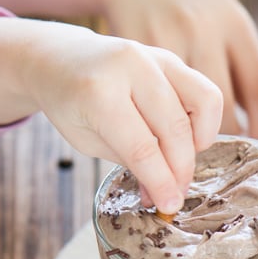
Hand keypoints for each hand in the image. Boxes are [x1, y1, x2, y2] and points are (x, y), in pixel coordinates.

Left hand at [0, 16, 222, 213]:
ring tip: (184, 161)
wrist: (53, 55)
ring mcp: (152, 52)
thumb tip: (170, 190)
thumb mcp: (88, 139)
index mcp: (99, 92)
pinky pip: (200, 85)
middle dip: (182, 171)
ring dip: (200, 140)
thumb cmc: (66, 104)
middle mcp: (130, 65)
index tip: (169, 208)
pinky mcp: (166, 50)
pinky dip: (203, 115)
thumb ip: (131, 159)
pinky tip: (189, 135)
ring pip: (201, 101)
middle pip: (176, 130)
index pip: (144, 149)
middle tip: (176, 195)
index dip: (161, 184)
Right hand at [97, 0, 257, 141]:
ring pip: (182, 107)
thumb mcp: (225, 24)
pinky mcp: (131, 47)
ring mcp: (166, 36)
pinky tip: (152, 139)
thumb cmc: (188, 8)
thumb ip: (244, 70)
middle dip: (219, 140)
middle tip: (215, 162)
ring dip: (182, 141)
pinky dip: (152, 126)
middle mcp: (204, 29)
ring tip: (182, 157)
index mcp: (234, 25)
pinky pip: (147, 100)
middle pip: (222, 103)